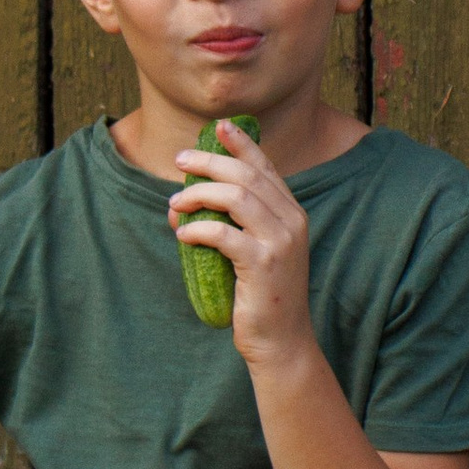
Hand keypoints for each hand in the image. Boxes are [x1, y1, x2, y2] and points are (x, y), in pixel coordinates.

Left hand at [169, 119, 314, 376]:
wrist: (281, 341)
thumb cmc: (260, 296)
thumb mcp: (250, 251)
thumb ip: (227, 223)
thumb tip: (180, 203)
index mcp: (292, 214)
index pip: (266, 167)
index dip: (242, 144)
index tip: (218, 127)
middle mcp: (292, 221)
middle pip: (247, 175)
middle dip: (210, 162)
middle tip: (181, 162)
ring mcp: (280, 242)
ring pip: (237, 196)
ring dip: (200, 194)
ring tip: (176, 204)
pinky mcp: (264, 264)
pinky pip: (224, 233)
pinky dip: (198, 229)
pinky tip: (183, 234)